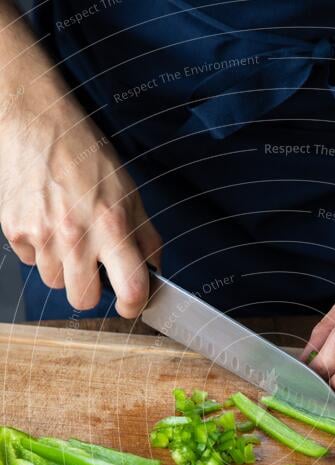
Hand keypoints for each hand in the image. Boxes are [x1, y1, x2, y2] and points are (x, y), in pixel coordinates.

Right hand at [0, 85, 160, 316]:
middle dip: (91, 289)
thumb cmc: (85, 155)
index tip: (132, 303)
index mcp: (112, 224)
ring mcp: (41, 234)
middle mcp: (75, 234)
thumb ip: (145, 237)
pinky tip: (46, 222)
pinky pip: (31, 262)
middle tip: (94, 268)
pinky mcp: (14, 230)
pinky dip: (40, 250)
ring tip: (67, 234)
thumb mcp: (129, 192)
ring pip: (55, 282)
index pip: (131, 288)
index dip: (134, 305)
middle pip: (83, 300)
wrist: (37, 122)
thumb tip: (154, 272)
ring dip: (64, 267)